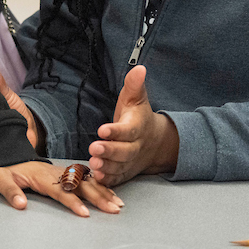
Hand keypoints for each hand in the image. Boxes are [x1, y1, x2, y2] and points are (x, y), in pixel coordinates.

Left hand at [0, 161, 122, 216]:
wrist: (3, 152)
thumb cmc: (1, 168)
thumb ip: (9, 191)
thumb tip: (21, 205)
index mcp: (40, 175)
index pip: (60, 190)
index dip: (73, 202)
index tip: (85, 214)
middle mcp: (54, 171)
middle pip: (80, 185)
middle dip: (98, 197)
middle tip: (113, 210)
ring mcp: (60, 171)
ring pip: (86, 181)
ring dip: (103, 191)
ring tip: (118, 204)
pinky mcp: (63, 172)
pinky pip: (84, 178)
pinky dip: (99, 185)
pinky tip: (111, 193)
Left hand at [87, 65, 178, 185]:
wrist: (154, 143)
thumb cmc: (138, 117)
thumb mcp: (136, 98)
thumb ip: (134, 84)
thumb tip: (139, 68)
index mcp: (137, 127)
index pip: (127, 130)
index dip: (116, 131)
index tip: (102, 130)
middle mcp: (135, 147)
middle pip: (124, 152)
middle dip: (109, 151)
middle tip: (94, 148)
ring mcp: (130, 162)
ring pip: (120, 167)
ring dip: (107, 167)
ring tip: (94, 164)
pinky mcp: (125, 172)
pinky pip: (118, 179)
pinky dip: (109, 180)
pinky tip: (97, 178)